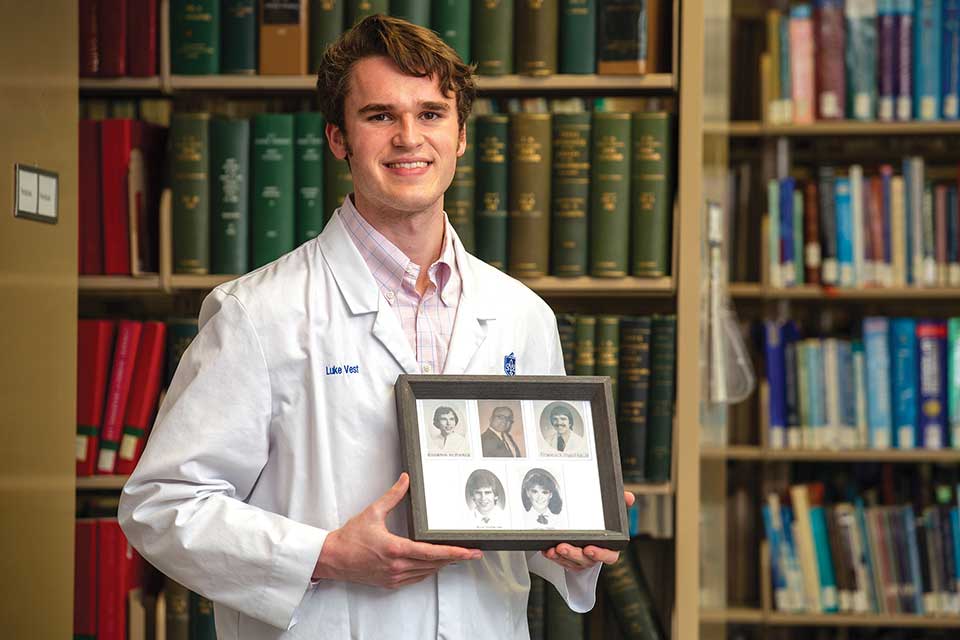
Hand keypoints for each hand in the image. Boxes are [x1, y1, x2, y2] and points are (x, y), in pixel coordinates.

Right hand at [312, 473, 481, 588]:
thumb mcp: (373, 512)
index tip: (469, 552)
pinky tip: (433, 565)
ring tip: (456, 557)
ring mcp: (394, 577)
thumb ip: (393, 495)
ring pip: (426, 573)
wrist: (333, 558)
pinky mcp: (389, 582)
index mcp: (396, 549)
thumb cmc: (350, 538)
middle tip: (472, 553)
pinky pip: (415, 579)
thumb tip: (405, 479)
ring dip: (442, 565)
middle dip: (455, 559)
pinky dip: (427, 571)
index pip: (432, 553)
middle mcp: (397, 566)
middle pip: (434, 564)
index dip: (454, 553)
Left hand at [542, 490, 635, 571]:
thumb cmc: (604, 524)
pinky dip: (554, 557)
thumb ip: (622, 503)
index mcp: (609, 547)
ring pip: (571, 562)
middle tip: (563, 546)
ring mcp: (581, 560)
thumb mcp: (613, 513)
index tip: (590, 549)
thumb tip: (629, 497)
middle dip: (573, 554)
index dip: (600, 554)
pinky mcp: (570, 561)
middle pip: (585, 560)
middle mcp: (595, 556)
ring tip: (553, 548)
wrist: (591, 530)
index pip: (609, 556)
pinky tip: (548, 550)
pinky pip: (561, 562)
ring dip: (561, 556)